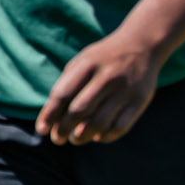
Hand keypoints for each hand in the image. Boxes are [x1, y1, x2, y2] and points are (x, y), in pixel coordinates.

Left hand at [36, 33, 160, 144]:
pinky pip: (119, 127)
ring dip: (82, 136)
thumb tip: (51, 120)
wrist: (143, 44)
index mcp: (89, 63)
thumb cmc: (103, 59)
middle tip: (57, 139)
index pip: (63, 93)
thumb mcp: (83, 61)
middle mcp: (108, 76)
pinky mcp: (140, 101)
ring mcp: (126, 89)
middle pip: (79, 110)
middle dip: (63, 129)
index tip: (42, 129)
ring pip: (99, 123)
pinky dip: (104, 136)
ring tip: (75, 139)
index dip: (49, 115)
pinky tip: (96, 135)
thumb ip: (67, 86)